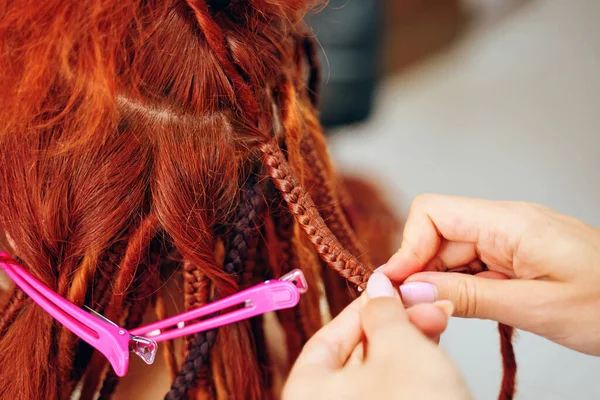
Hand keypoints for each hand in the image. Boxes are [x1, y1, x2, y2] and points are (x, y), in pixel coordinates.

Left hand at [282, 272, 470, 399]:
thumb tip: (378, 287)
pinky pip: (392, 393)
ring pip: (378, 375)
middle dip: (395, 325)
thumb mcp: (401, 349)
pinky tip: (434, 352)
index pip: (329, 338)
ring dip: (408, 345)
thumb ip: (385, 312)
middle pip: (355, 356)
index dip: (364, 307)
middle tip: (427, 307)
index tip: (392, 290)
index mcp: (308, 393)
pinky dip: (412, 372)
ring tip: (438, 324)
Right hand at [380, 194, 599, 355]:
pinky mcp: (516, 257)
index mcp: (509, 222)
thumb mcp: (534, 307)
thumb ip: (467, 297)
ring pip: (451, 253)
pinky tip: (468, 309)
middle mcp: (505, 223)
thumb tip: (411, 291)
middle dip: (421, 272)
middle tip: (420, 313)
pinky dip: (461, 288)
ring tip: (445, 316)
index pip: (432, 212)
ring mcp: (511, 240)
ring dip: (441, 283)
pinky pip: (473, 266)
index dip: (407, 247)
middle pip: (437, 235)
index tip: (399, 287)